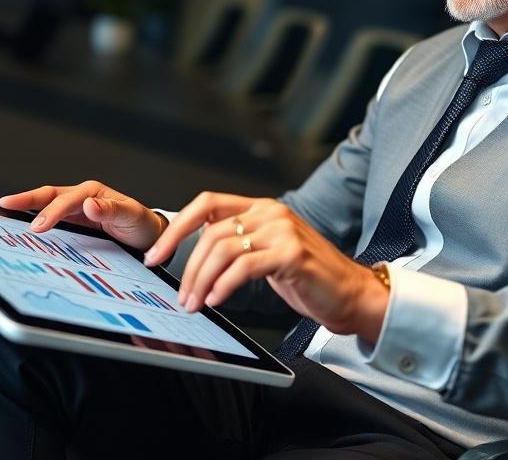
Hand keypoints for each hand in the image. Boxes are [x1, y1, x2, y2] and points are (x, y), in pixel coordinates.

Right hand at [0, 180, 165, 251]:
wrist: (147, 237)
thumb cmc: (141, 224)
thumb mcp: (131, 216)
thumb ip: (111, 210)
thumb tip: (90, 205)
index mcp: (92, 192)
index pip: (66, 199)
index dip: (51, 212)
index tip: (38, 226)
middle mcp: (81, 199)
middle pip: (48, 196)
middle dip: (26, 199)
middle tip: (5, 205)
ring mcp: (75, 212)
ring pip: (46, 207)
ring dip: (26, 209)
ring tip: (5, 215)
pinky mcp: (73, 225)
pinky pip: (51, 223)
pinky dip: (36, 223)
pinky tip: (22, 232)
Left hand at [144, 192, 389, 342]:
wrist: (351, 293)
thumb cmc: (309, 277)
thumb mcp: (267, 253)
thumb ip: (238, 245)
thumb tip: (193, 258)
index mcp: (261, 207)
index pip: (206, 204)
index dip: (176, 228)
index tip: (156, 254)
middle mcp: (271, 212)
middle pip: (211, 232)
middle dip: (187, 266)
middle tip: (180, 294)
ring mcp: (283, 230)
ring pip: (223, 248)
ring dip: (202, 280)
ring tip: (196, 303)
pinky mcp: (291, 254)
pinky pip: (244, 266)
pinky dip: (224, 285)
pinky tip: (217, 299)